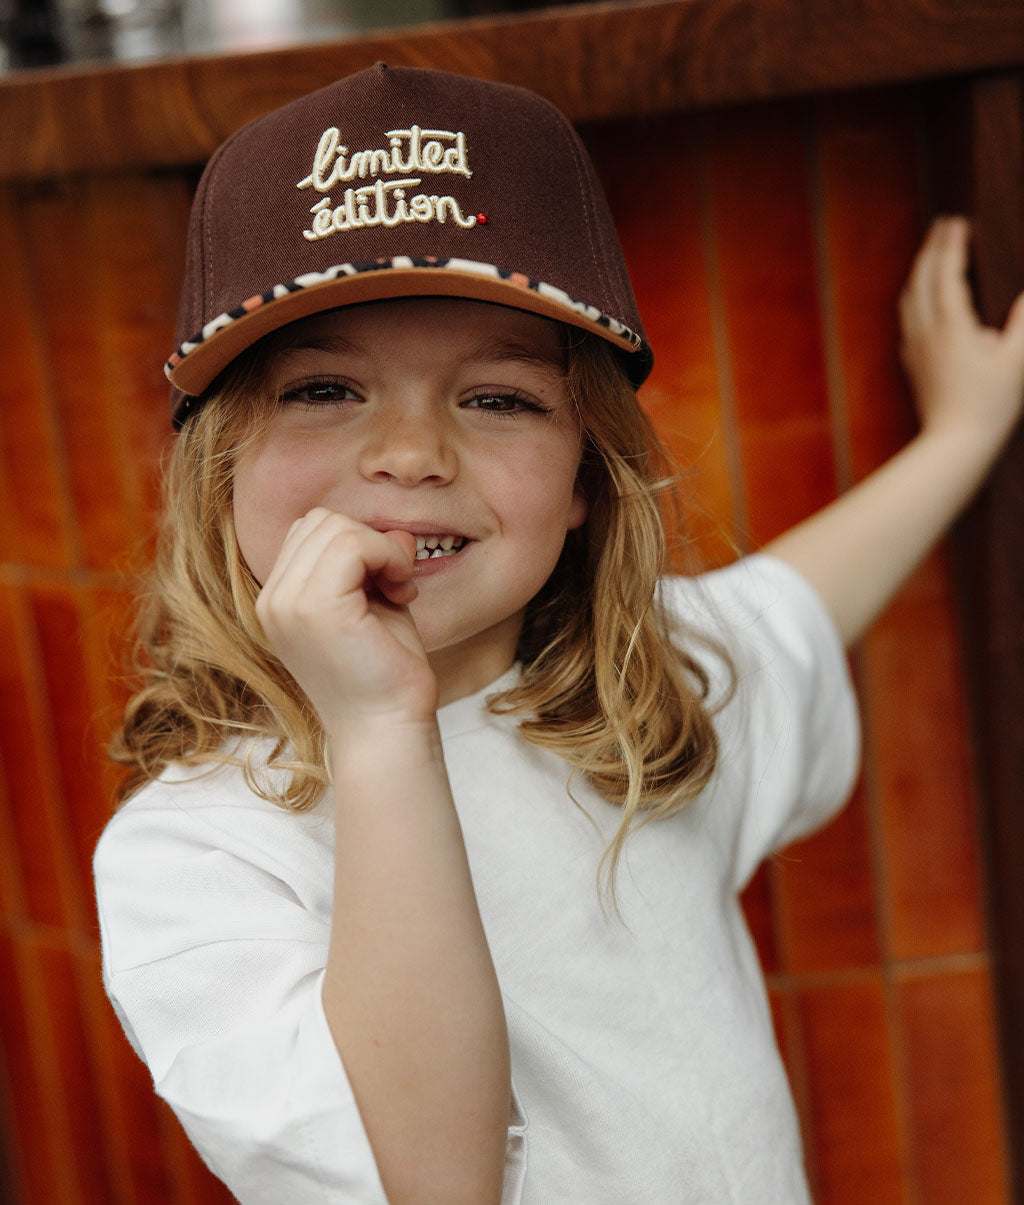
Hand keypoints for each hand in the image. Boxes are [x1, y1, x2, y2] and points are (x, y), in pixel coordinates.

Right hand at [255, 508, 437, 729]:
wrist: (387, 729)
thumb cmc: (385, 672)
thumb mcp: (370, 604)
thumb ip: (369, 563)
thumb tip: (393, 531)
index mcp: (277, 600)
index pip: (309, 530)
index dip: (358, 544)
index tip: (387, 584)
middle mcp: (271, 600)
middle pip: (321, 520)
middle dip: (370, 542)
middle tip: (397, 587)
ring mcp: (287, 604)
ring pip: (336, 526)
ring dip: (382, 550)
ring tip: (398, 592)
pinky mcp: (315, 608)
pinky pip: (353, 543)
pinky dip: (388, 556)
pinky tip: (402, 594)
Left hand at [899, 215, 1023, 453]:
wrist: (953, 444)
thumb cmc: (990, 405)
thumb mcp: (1018, 362)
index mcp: (951, 328)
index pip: (946, 275)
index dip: (951, 246)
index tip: (957, 222)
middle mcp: (925, 334)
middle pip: (921, 281)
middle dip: (932, 250)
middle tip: (943, 225)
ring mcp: (914, 350)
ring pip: (908, 300)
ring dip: (919, 272)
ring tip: (931, 254)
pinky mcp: (912, 365)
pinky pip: (907, 321)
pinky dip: (914, 298)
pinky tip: (920, 301)